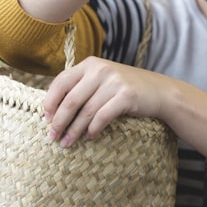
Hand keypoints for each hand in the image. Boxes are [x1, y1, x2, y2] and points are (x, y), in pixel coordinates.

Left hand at [43, 57, 167, 146]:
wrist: (159, 91)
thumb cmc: (125, 89)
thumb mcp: (102, 79)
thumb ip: (81, 86)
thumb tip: (53, 109)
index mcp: (90, 64)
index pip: (61, 82)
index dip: (50, 102)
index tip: (46, 119)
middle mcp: (100, 70)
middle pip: (71, 99)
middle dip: (59, 121)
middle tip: (53, 137)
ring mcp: (114, 82)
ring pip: (85, 111)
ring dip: (74, 130)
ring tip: (67, 142)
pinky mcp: (126, 96)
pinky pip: (102, 117)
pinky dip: (93, 129)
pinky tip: (89, 136)